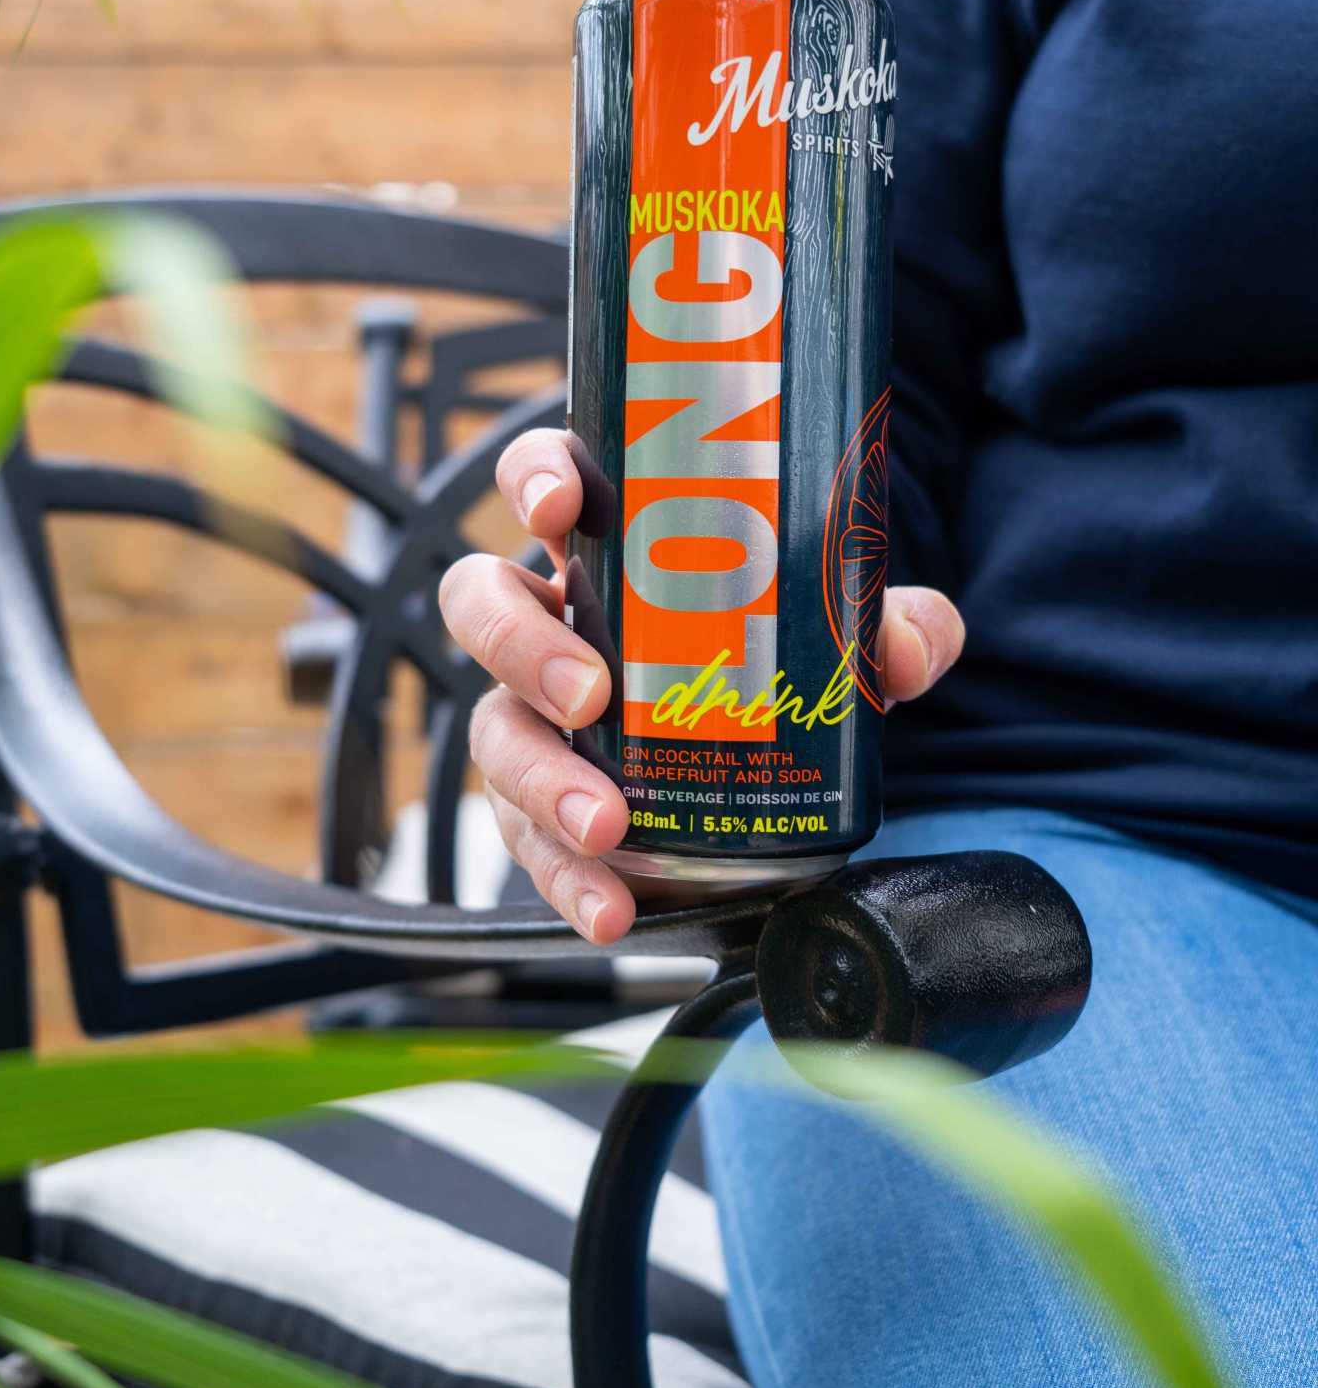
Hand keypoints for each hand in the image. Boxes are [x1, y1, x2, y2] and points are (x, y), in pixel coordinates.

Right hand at [439, 429, 965, 944]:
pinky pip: (526, 839)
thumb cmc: (776, 658)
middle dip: (520, 646)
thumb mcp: (840, 632)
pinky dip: (564, 879)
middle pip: (483, 604)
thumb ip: (889, 624)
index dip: (536, 479)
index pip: (543, 480)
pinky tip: (610, 908)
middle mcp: (554, 622)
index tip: (561, 508)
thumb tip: (905, 646)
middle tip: (587, 695)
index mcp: (608, 546)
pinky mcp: (545, 803)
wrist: (770, 764)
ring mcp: (537, 715)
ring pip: (494, 730)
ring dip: (538, 779)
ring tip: (604, 825)